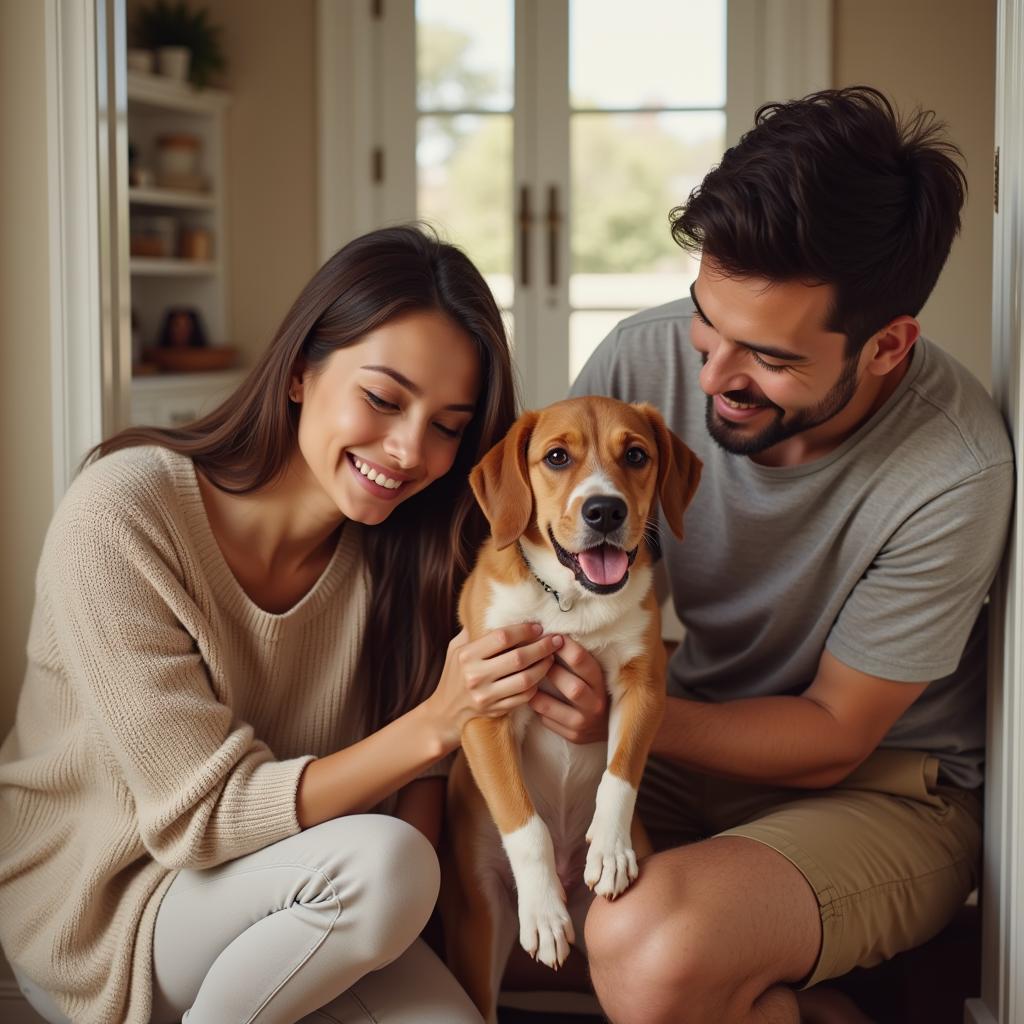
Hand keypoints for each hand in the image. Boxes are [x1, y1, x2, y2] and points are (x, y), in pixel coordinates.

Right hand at [424, 623, 563, 751]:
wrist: (444, 713)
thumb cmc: (453, 674)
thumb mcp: (456, 649)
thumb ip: (473, 630)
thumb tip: (495, 608)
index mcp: (466, 655)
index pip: (502, 637)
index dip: (524, 630)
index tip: (538, 627)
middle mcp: (475, 675)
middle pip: (518, 658)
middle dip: (542, 647)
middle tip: (555, 640)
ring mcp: (486, 696)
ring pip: (526, 679)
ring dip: (544, 667)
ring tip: (551, 657)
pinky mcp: (495, 711)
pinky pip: (524, 697)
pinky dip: (536, 686)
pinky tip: (541, 676)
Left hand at [529, 637, 607, 743]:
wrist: (607, 726)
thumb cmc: (594, 691)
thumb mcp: (593, 675)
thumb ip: (577, 661)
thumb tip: (550, 636)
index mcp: (601, 682)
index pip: (583, 661)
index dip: (565, 647)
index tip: (551, 637)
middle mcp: (595, 704)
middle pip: (571, 687)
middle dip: (550, 672)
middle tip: (536, 661)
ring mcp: (583, 723)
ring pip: (550, 707)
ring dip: (534, 693)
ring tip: (526, 681)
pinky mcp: (573, 736)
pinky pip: (546, 721)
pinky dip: (537, 709)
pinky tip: (533, 699)